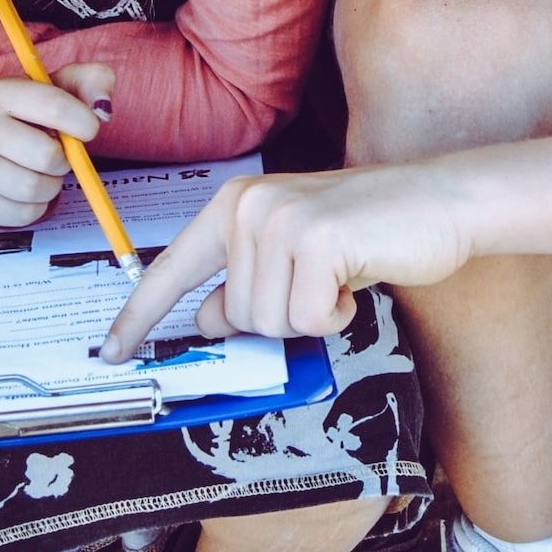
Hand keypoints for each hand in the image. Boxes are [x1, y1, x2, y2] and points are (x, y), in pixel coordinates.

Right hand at [0, 64, 116, 226]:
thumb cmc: (33, 114)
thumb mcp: (63, 86)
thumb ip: (93, 82)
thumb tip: (102, 111)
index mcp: (1, 92)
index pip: (54, 106)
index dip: (84, 122)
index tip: (90, 129)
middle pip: (46, 156)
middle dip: (64, 160)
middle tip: (59, 155)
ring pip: (33, 189)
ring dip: (52, 185)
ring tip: (42, 172)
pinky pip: (22, 214)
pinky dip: (37, 206)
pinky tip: (27, 191)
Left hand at [98, 163, 477, 359]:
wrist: (441, 200)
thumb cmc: (371, 230)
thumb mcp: (295, 257)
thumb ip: (245, 283)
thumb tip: (203, 321)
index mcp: (235, 204)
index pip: (172, 269)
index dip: (139, 316)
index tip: (111, 351)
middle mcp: (248, 205)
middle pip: (234, 317)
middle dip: (282, 318)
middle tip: (321, 284)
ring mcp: (280, 220)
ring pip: (268, 324)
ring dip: (312, 316)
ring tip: (340, 276)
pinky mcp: (316, 240)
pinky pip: (309, 320)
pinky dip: (338, 315)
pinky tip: (356, 278)